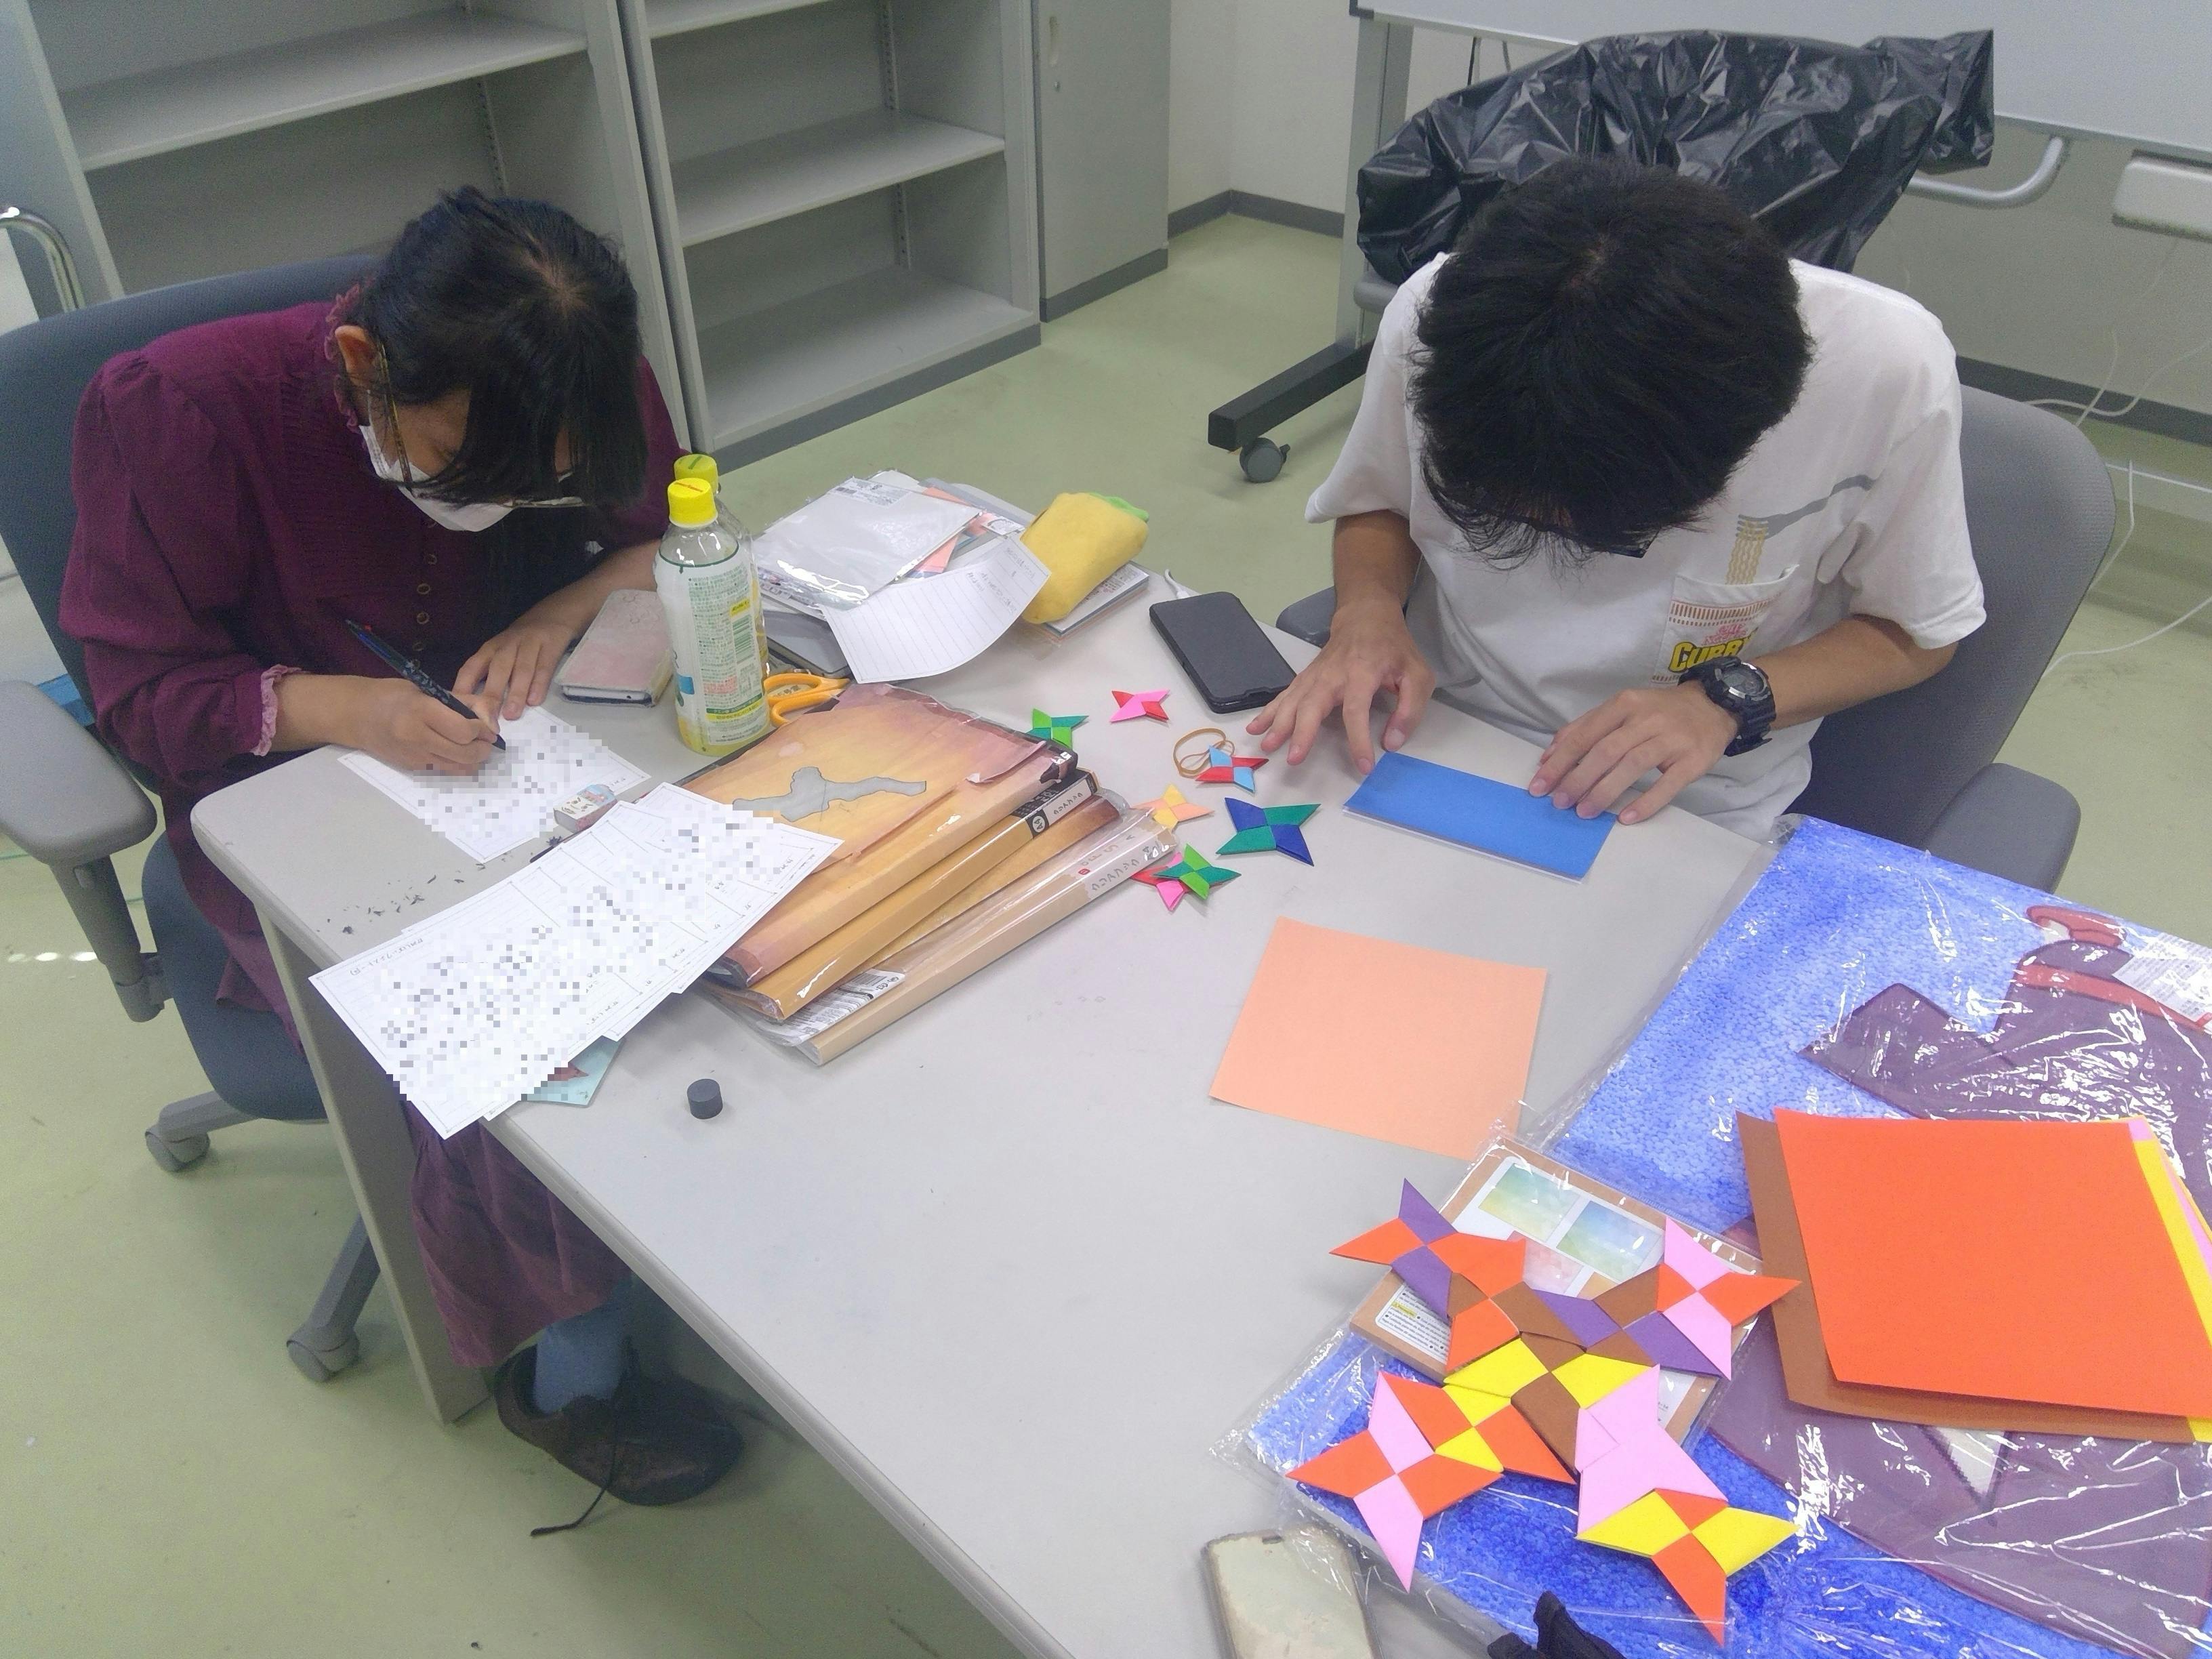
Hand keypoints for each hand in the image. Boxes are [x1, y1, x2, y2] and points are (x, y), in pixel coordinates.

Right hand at [349, 679, 502, 774]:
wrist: (356, 715)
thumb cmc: (392, 696)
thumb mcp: (426, 689)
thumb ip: (459, 702)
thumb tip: (489, 719)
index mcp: (422, 711)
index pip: (464, 730)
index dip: (483, 731)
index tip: (488, 728)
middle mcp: (417, 737)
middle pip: (466, 753)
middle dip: (483, 748)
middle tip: (487, 740)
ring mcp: (414, 755)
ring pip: (459, 767)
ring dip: (474, 759)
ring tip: (475, 746)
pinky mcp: (412, 767)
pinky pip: (444, 768)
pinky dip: (456, 761)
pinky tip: (454, 749)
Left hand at [456, 610, 578, 718]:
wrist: (553, 615)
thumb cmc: (521, 643)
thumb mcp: (501, 652)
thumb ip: (490, 675)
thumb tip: (477, 709)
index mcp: (490, 649)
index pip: (472, 667)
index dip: (464, 687)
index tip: (459, 710)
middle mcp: (508, 645)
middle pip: (498, 668)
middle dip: (491, 693)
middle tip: (487, 717)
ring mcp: (530, 644)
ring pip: (522, 669)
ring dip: (515, 692)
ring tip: (511, 714)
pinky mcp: (551, 646)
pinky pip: (544, 667)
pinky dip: (539, 684)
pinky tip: (534, 701)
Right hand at [1245, 601, 1435, 771]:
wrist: (1366, 616)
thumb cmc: (1393, 649)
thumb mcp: (1418, 674)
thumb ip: (1410, 709)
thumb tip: (1392, 743)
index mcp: (1363, 673)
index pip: (1356, 709)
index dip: (1359, 739)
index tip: (1364, 765)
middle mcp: (1333, 674)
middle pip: (1313, 704)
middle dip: (1302, 732)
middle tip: (1293, 758)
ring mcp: (1315, 675)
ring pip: (1293, 700)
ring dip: (1278, 724)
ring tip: (1268, 747)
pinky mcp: (1306, 677)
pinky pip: (1284, 695)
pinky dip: (1268, 712)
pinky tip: (1255, 728)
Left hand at [1530, 682, 1736, 823]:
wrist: (1714, 706)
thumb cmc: (1660, 712)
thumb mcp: (1623, 708)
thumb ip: (1587, 727)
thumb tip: (1550, 754)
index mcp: (1624, 704)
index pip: (1585, 734)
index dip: (1560, 761)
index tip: (1540, 784)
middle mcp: (1647, 718)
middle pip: (1606, 751)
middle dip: (1577, 779)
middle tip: (1559, 802)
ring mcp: (1671, 739)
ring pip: (1632, 765)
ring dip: (1604, 791)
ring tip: (1583, 811)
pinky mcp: (1692, 760)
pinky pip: (1667, 784)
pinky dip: (1645, 802)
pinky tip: (1625, 818)